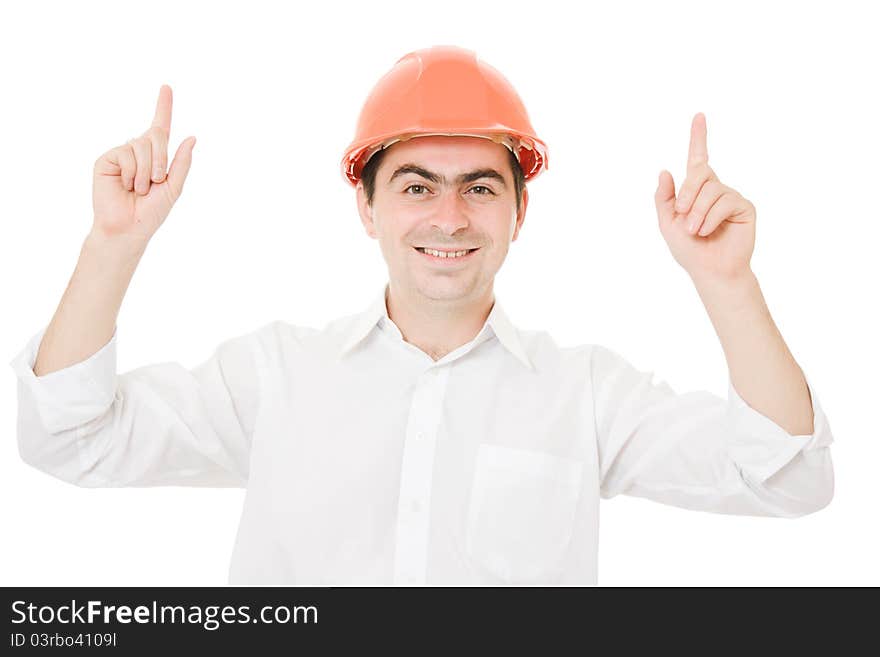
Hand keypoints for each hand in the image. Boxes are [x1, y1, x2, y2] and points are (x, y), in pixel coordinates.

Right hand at [91, 85, 195, 244]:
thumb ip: (182, 163)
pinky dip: (132, 173)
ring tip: (138, 189)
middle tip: (155, 182)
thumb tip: (192, 137)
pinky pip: (126, 154)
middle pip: (156, 135)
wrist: (128, 228)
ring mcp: (122, 154)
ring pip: (141, 146)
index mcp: (156, 156)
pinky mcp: (107, 159)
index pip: (161, 127)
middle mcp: (138, 150)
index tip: (167, 87)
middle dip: (161, 161)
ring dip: (146, 172)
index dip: (164, 107)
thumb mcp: (174, 187)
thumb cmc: (151, 211)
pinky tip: (126, 186)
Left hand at [654, 113, 755, 283]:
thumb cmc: (689, 249)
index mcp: (696, 190)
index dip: (698, 137)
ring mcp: (731, 196)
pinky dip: (710, 218)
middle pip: (699, 173)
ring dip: (696, 212)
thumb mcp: (667, 223)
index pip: (698, 158)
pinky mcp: (745, 207)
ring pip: (710, 189)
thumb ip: (664, 198)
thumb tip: (665, 169)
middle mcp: (715, 188)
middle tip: (682, 216)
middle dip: (686, 194)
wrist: (710, 271)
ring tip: (694, 230)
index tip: (699, 116)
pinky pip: (724, 202)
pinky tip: (707, 231)